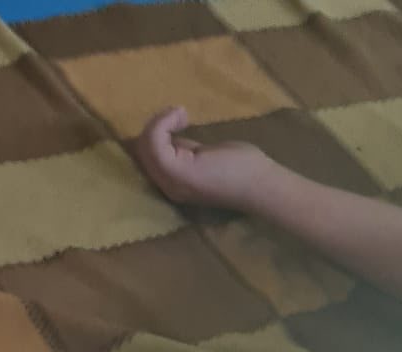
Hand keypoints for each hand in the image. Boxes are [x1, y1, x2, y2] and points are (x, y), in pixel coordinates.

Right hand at [133, 106, 277, 211]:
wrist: (260, 183)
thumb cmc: (240, 167)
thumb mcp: (204, 155)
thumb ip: (185, 150)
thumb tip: (172, 137)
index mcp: (173, 183)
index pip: (147, 155)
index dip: (156, 132)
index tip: (180, 120)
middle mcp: (167, 187)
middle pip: (141, 150)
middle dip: (156, 124)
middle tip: (181, 115)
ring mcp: (172, 182)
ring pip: (145, 145)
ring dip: (160, 121)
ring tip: (182, 114)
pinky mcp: (179, 172)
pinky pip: (154, 142)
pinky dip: (162, 122)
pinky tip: (182, 115)